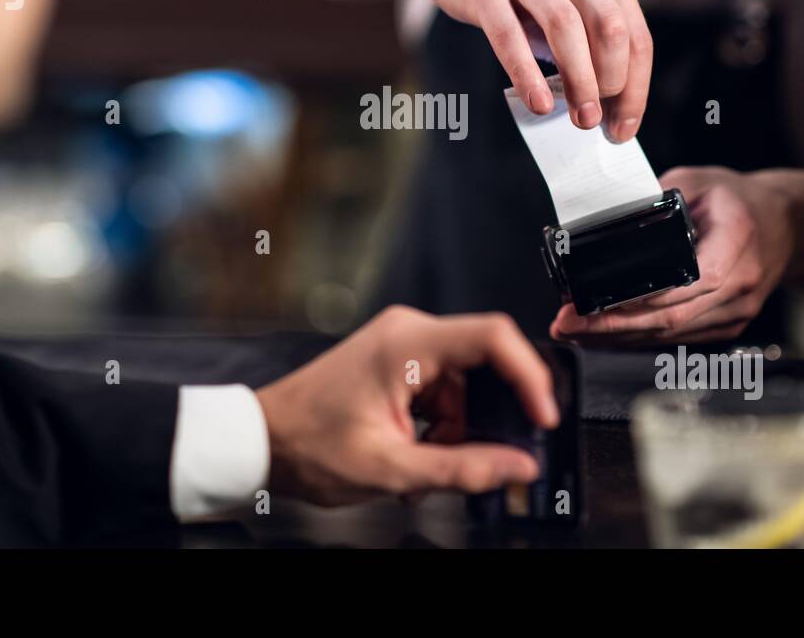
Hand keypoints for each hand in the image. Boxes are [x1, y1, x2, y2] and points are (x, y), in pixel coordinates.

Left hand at [256, 306, 559, 506]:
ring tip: (428, 469)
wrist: (262, 440)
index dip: (529, 375)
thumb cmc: (307, 443)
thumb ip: (462, 469)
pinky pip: (444, 394)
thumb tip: (517, 465)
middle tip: (487, 457)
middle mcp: (409, 334)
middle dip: (488, 418)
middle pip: (485, 366)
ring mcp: (403, 348)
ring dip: (459, 432)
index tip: (542, 415)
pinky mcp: (399, 365)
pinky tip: (418, 456)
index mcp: (408, 344)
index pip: (494, 337)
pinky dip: (441, 428)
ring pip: (466, 387)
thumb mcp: (391, 469)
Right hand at [414, 0, 650, 141]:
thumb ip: (589, 45)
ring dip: (579, 81)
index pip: (635, 35)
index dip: (636, 88)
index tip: (624, 128)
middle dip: (612, 84)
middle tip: (595, 119)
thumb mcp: (566, 4)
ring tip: (580, 117)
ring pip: (566, 28)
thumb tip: (607, 110)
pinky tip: (538, 103)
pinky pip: (510, 36)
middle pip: (611, 29)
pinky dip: (527, 74)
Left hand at [550, 167, 795, 345]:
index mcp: (736, 244)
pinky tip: (606, 336)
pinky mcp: (728, 325)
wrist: (788, 225)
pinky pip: (679, 337)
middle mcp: (740, 286)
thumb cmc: (740, 200)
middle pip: (671, 317)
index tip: (595, 302)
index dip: (640, 299)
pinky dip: (640, 338)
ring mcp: (737, 311)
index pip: (687, 283)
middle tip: (566, 324)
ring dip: (618, 338)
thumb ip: (657, 198)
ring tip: (574, 332)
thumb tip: (609, 218)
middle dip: (612, 326)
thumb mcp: (698, 181)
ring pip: (671, 333)